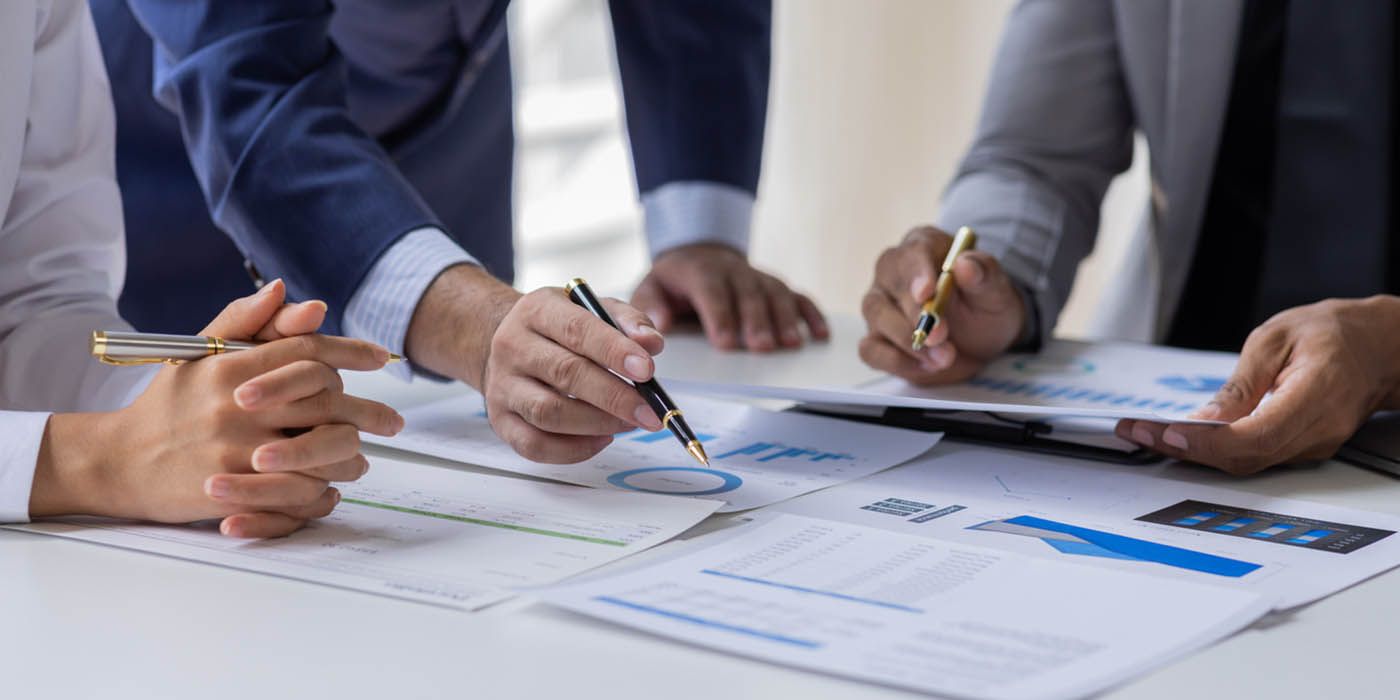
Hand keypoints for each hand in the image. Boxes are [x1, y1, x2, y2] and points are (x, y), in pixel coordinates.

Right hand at [29, 282, 403, 536]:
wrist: (119, 461)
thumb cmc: (168, 404)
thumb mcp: (198, 353)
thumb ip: (245, 320)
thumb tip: (288, 290)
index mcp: (231, 368)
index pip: (308, 351)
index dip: (352, 352)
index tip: (382, 357)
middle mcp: (237, 406)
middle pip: (326, 400)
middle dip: (368, 410)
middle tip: (393, 420)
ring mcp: (236, 450)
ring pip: (321, 449)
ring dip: (351, 454)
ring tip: (362, 455)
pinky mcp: (235, 491)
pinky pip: (299, 491)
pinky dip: (323, 489)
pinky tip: (333, 484)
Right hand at [403, 265, 665, 462]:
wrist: (508, 345)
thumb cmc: (559, 328)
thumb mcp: (592, 308)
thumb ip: (627, 321)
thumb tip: (652, 344)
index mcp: (537, 310)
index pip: (577, 330)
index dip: (614, 351)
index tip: (648, 371)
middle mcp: (512, 346)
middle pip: (565, 374)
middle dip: (614, 397)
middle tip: (650, 412)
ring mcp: (503, 386)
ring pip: (548, 413)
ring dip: (597, 424)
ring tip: (630, 423)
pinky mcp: (500, 421)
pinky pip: (534, 445)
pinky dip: (574, 449)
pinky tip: (603, 439)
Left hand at [631, 243, 827, 350]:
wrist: (698, 255)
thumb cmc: (674, 282)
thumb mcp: (650, 287)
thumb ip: (649, 306)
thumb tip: (656, 325)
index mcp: (699, 270)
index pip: (710, 290)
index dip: (720, 316)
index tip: (725, 343)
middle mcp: (733, 271)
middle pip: (747, 294)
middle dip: (756, 321)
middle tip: (762, 348)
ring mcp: (757, 277)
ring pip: (775, 293)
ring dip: (785, 318)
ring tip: (791, 344)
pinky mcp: (775, 285)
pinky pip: (797, 296)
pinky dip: (811, 313)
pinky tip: (820, 334)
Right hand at [860, 226, 1027, 383]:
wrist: (983, 333)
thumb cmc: (985, 302)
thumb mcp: (996, 288)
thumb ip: (985, 274)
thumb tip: (965, 265)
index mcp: (923, 246)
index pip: (912, 253)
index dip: (917, 272)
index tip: (927, 293)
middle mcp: (893, 272)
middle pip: (890, 286)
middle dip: (915, 314)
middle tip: (940, 337)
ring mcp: (880, 305)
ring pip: (877, 316)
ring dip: (907, 341)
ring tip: (944, 357)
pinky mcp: (876, 337)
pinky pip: (871, 349)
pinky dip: (897, 361)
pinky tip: (926, 366)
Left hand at [1116, 296, 1399, 473]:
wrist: (1378, 347)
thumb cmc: (1331, 333)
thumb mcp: (1275, 339)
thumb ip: (1240, 385)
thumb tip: (1203, 419)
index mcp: (1317, 393)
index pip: (1257, 435)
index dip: (1209, 441)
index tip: (1167, 430)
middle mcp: (1318, 430)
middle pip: (1245, 457)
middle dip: (1184, 448)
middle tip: (1136, 431)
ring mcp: (1313, 445)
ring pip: (1245, 463)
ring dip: (1192, 452)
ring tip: (1146, 433)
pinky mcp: (1302, 449)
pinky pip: (1253, 457)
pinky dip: (1214, 450)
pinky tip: (1182, 436)